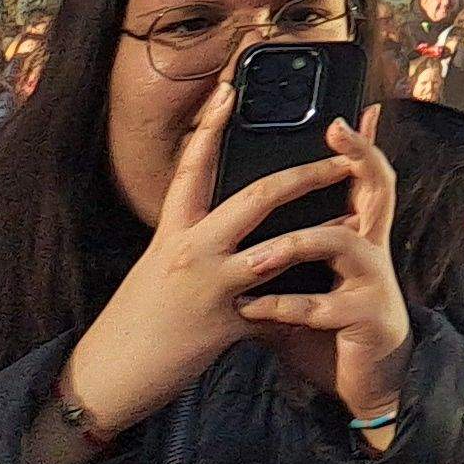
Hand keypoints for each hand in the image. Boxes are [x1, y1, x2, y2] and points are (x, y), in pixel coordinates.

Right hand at [60, 76, 373, 442]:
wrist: (107, 377)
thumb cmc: (136, 319)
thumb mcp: (158, 266)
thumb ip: (195, 239)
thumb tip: (231, 216)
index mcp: (172, 232)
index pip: (194, 166)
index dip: (212, 124)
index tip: (231, 87)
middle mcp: (191, 251)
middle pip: (256, 197)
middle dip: (304, 174)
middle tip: (340, 158)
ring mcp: (211, 288)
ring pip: (279, 249)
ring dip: (322, 234)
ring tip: (357, 220)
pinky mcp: (227, 326)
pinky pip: (278, 307)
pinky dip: (307, 300)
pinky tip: (334, 291)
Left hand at [236, 111, 416, 425]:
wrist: (365, 386)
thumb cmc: (326, 332)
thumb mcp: (299, 288)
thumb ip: (272, 260)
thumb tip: (225, 234)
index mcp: (354, 237)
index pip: (362, 178)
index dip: (357, 145)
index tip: (343, 114)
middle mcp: (370, 250)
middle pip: (378, 188)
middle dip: (359, 154)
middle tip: (335, 130)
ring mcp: (373, 283)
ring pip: (342, 244)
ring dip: (296, 244)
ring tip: (257, 257)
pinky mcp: (366, 319)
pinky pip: (322, 307)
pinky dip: (283, 307)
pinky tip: (253, 311)